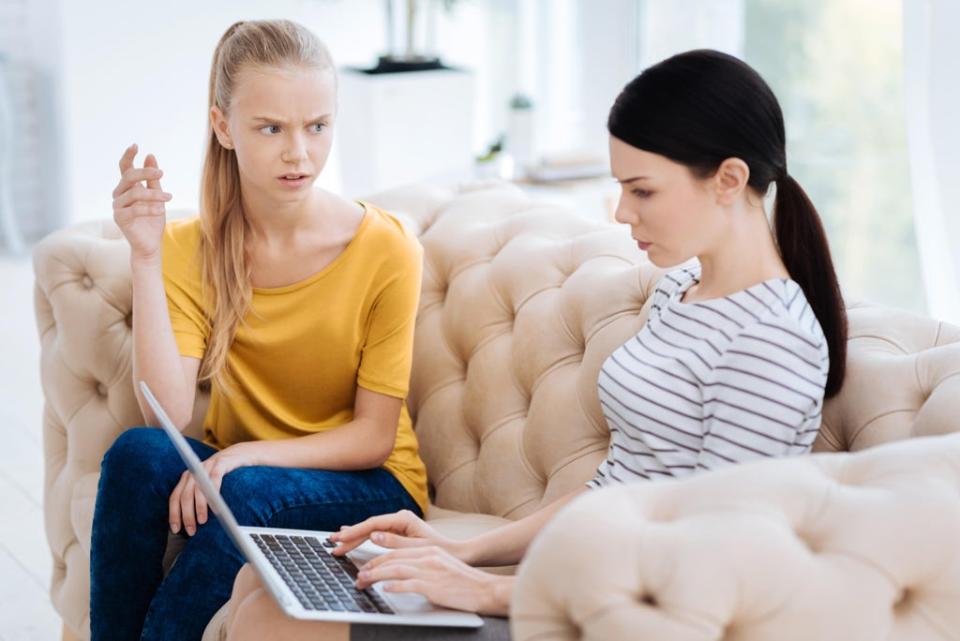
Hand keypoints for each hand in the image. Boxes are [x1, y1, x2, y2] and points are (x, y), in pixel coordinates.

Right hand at [112, 144, 172, 261]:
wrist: (151, 243)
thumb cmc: (153, 219)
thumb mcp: (157, 196)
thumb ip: (153, 178)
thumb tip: (150, 155)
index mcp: (127, 187)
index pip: (124, 167)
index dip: (128, 156)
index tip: (136, 145)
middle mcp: (119, 194)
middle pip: (129, 176)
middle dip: (145, 172)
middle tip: (162, 173)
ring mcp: (117, 207)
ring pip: (134, 193)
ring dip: (153, 194)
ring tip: (169, 197)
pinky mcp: (120, 219)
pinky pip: (135, 210)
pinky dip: (149, 208)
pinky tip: (161, 209)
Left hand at [168, 441, 262, 535]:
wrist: (240, 454)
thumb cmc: (224, 476)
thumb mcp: (207, 487)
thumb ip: (199, 499)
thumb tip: (194, 524)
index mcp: (187, 479)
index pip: (175, 497)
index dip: (174, 514)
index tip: (176, 530)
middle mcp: (194, 471)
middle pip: (185, 495)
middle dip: (187, 515)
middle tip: (192, 530)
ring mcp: (207, 466)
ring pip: (198, 489)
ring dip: (199, 507)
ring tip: (202, 521)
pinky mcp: (221, 463)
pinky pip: (215, 479)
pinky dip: (214, 494)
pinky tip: (217, 508)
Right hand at [329, 510, 471, 562]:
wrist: (454, 552)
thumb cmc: (437, 550)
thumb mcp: (416, 548)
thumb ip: (394, 541)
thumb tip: (374, 535)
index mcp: (403, 518)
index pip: (373, 524)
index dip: (355, 531)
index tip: (341, 538)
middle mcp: (399, 517)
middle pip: (369, 526)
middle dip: (350, 535)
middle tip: (333, 544)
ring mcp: (398, 523)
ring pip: (371, 529)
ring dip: (354, 536)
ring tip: (337, 542)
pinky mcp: (397, 529)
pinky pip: (376, 532)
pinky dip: (363, 536)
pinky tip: (352, 535)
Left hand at [355, 546, 511, 615]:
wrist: (485, 590)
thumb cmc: (464, 583)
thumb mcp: (442, 567)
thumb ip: (423, 567)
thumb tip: (401, 576)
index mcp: (429, 551)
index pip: (397, 551)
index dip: (378, 558)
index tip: (366, 567)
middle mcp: (428, 557)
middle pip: (393, 558)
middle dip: (372, 566)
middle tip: (359, 576)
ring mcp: (431, 571)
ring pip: (396, 569)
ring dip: (376, 576)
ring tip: (363, 582)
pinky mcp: (434, 586)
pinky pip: (409, 584)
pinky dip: (395, 586)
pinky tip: (385, 590)